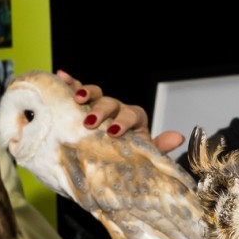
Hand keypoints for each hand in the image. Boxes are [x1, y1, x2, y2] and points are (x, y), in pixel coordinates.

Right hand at [56, 69, 181, 152]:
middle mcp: (117, 109)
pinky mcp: (84, 105)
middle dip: (101, 110)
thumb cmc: (128, 157)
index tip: (114, 133)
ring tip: (76, 99)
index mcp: (134, 119)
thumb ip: (159, 147)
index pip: (131, 114)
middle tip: (91, 122)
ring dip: (86, 93)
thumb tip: (178, 137)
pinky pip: (77, 90)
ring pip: (95, 93)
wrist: (109, 163)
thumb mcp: (144, 155)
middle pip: (111, 102)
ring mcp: (100, 105)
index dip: (123, 121)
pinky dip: (71, 82)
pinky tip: (61, 75)